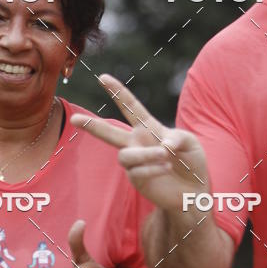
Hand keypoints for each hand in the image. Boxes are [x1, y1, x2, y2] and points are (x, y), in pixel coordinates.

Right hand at [70, 74, 210, 210]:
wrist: (193, 190)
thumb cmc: (191, 161)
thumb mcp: (190, 142)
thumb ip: (178, 138)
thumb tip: (164, 145)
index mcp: (148, 128)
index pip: (131, 107)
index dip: (117, 92)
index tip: (103, 77)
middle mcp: (137, 143)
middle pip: (109, 133)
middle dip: (91, 126)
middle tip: (74, 120)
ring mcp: (135, 162)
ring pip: (126, 155)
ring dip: (146, 154)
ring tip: (165, 156)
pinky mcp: (136, 179)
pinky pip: (137, 172)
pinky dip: (154, 168)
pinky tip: (166, 168)